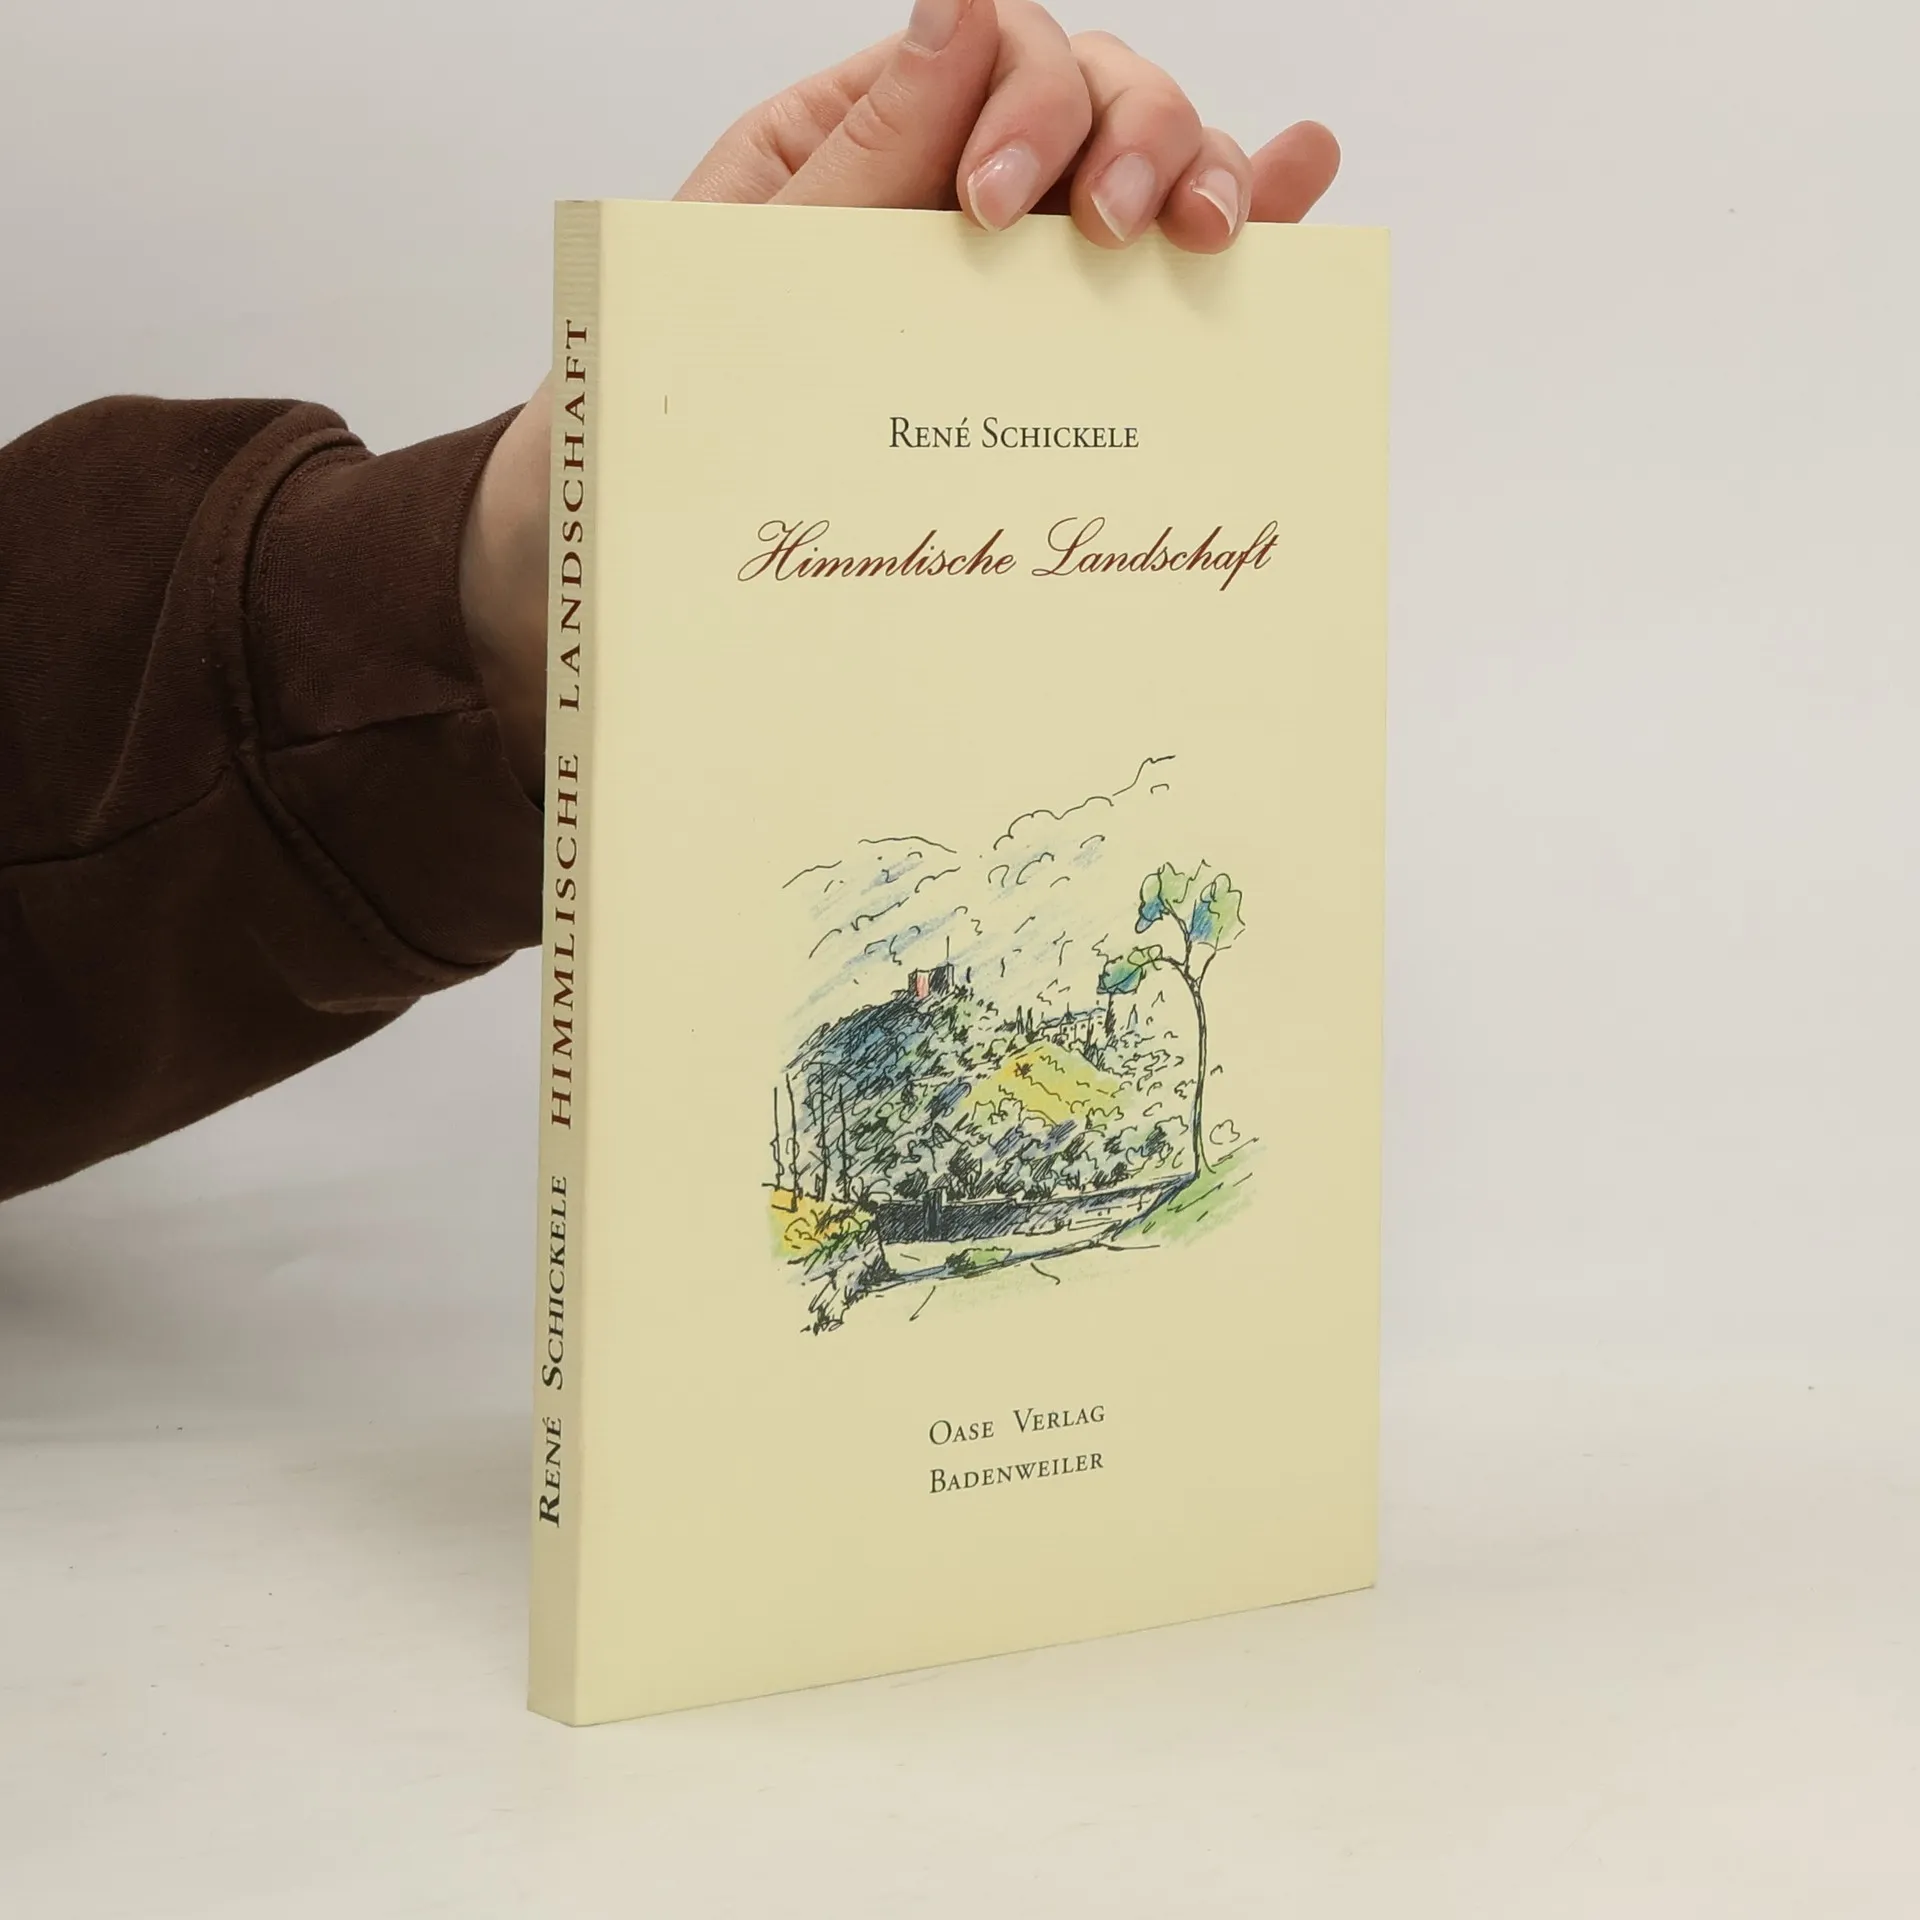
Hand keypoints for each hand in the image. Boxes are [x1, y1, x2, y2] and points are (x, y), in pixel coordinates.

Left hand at [460, 0, 1340, 795]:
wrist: (620, 552)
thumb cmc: (654, 414)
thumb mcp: (731, 279)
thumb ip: (850, 161)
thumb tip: (960, 7)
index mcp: (856, 144)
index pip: (993, 43)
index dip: (1027, 99)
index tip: (994, 210)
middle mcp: (946, 190)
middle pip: (1092, 91)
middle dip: (1129, 137)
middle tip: (1109, 236)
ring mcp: (1009, 270)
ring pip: (1143, 168)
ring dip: (1199, 173)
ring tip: (1206, 238)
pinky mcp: (1046, 359)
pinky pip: (1151, 274)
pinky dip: (1238, 209)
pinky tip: (1296, 182)